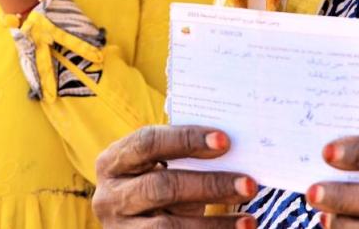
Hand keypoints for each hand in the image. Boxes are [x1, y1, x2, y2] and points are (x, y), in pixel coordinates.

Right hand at [93, 125, 259, 227]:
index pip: (148, 142)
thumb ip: (184, 159)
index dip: (186, 139)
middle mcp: (110, 196)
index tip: (224, 141)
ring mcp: (120, 227)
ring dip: (214, 223)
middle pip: (162, 187)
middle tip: (248, 185)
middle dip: (209, 185)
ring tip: (248, 220)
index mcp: (113, 162)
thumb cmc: (154, 187)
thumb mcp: (157, 169)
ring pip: (168, 226)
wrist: (134, 226)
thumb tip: (233, 153)